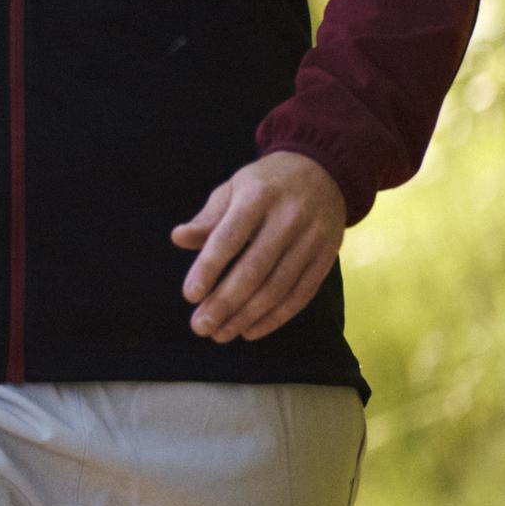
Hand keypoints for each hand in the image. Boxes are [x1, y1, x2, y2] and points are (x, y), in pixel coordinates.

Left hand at [171, 149, 347, 341]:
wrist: (324, 171)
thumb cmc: (265, 184)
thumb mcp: (233, 188)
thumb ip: (208, 217)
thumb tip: (178, 238)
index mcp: (257, 197)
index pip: (229, 238)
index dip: (209, 268)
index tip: (189, 296)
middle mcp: (288, 219)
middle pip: (254, 269)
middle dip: (225, 302)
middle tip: (201, 326)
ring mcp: (312, 240)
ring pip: (278, 288)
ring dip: (247, 316)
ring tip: (220, 334)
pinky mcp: (327, 258)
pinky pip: (300, 295)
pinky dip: (275, 318)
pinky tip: (251, 331)